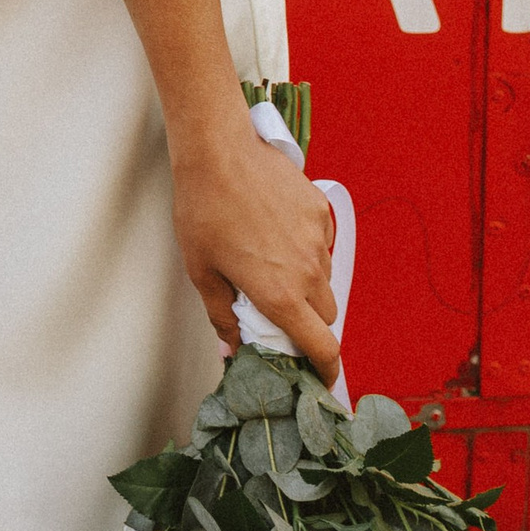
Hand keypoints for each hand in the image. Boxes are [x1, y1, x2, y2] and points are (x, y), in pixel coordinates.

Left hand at [172, 120, 341, 384]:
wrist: (218, 150)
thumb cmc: (203, 209)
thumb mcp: (202, 271)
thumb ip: (222, 317)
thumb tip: (232, 351)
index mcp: (281, 295)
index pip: (323, 348)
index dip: (327, 371)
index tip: (322, 380)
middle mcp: (308, 271)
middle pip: (327, 317)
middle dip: (310, 324)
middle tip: (281, 316)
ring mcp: (319, 239)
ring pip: (325, 279)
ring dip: (308, 286)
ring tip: (271, 266)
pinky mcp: (320, 211)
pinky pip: (323, 244)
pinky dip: (307, 251)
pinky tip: (277, 234)